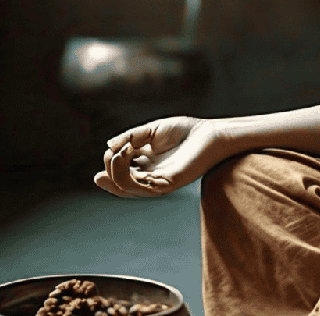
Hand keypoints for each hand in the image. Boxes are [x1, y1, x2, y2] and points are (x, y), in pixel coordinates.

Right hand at [94, 116, 226, 197]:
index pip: (121, 172)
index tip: (110, 149)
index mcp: (147, 165)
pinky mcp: (168, 184)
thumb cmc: (185, 131)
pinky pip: (142, 188)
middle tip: (111, 154)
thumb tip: (108, 145)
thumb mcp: (151, 131)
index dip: (110, 165)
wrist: (210, 133)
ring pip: (127, 188)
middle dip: (109, 170)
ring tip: (116, 155)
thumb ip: (130, 138)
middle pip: (121, 183)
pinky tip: (126, 156)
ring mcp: (158, 182)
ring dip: (115, 172)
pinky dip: (128, 175)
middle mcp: (150, 176)